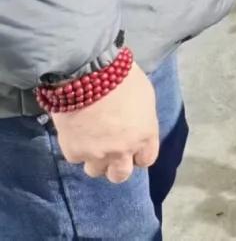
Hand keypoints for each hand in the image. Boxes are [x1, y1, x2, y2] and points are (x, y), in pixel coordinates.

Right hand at [51, 64, 158, 183]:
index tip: (131, 147)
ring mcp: (97, 154)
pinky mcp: (74, 152)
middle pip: (120, 175)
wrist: (88, 74)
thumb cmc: (123, 79)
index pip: (146, 159)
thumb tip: (136, 124)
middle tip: (109, 151)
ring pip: (95, 170)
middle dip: (116, 166)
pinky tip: (76, 131)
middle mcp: (123, 150)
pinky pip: (76, 157)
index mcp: (145, 135)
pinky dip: (76, 147)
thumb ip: (142, 119)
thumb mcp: (145, 97)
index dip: (138, 154)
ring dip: (94, 159)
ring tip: (90, 140)